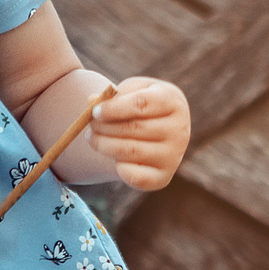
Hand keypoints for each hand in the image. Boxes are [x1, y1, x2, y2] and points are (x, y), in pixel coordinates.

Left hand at [88, 76, 189, 190]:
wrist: (156, 130)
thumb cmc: (140, 106)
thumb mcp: (130, 92)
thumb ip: (112, 96)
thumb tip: (91, 102)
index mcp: (173, 101)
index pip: (141, 104)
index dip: (114, 108)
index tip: (94, 111)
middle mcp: (179, 129)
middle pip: (135, 128)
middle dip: (105, 127)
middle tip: (89, 124)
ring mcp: (173, 156)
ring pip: (131, 151)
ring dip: (104, 145)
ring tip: (91, 138)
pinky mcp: (163, 177)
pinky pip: (135, 176)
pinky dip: (118, 168)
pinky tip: (112, 157)